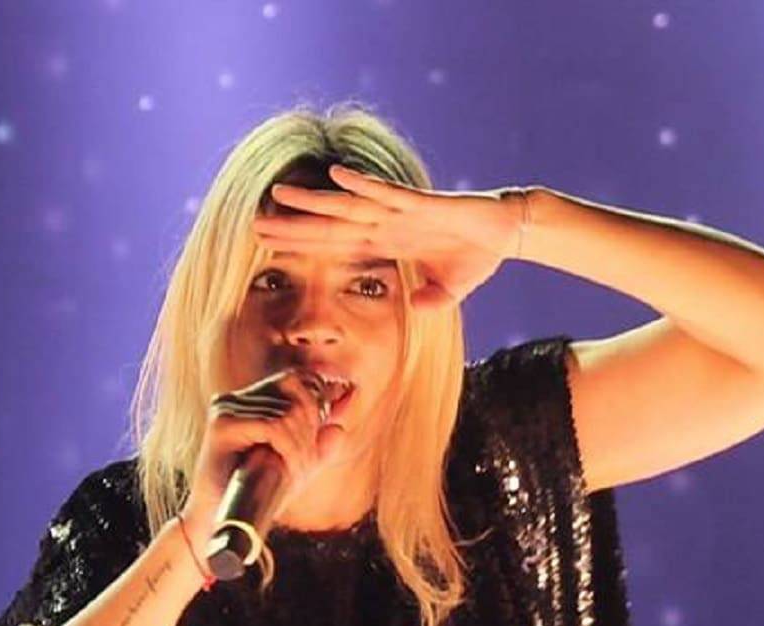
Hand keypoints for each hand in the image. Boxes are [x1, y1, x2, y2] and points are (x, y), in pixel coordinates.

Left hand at [251, 164, 528, 311]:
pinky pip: (389, 194)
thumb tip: (416, 310)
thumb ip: (429, 301)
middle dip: (294, 225)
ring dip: (315, 201)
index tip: (269, 244)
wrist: (508, 231)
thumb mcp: (448, 290)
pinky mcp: (423, 204)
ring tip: (280, 194)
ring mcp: (401, 212)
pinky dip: (365, 186)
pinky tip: (338, 176)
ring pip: (349, 206)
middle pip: (330, 225)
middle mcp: (385, 223)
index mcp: (386, 241)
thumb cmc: (477, 255)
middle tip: (254, 223)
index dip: (302, 243)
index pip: (335, 243)